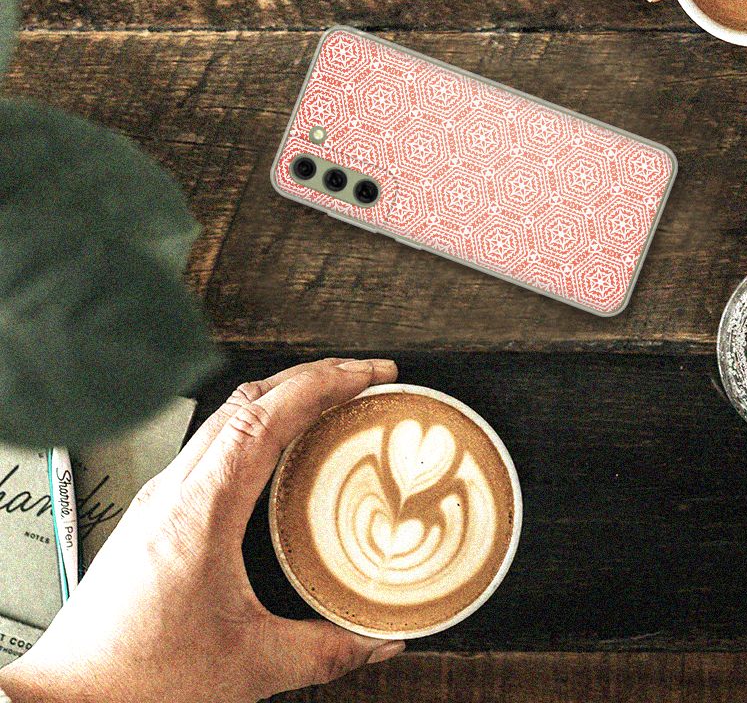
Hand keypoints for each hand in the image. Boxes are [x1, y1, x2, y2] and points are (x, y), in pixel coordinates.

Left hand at [0, 358, 403, 702]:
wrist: (69, 700)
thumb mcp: (251, 665)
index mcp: (201, 508)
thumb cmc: (137, 679)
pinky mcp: (155, 511)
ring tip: (329, 401)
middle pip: (249, 398)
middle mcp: (176, 489)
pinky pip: (213, 443)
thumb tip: (379, 640)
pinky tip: (279, 450)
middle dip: (313, 376)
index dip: (324, 384)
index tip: (366, 374)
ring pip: (227, 415)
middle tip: (362, 377)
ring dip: (283, 396)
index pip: (267, 416)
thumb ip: (326, 651)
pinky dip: (257, 425)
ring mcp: (161, 494)